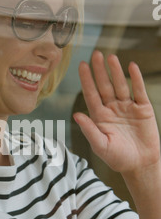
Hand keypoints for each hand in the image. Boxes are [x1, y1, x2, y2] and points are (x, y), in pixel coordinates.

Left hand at [73, 50, 159, 174]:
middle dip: (100, 71)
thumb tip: (76, 115)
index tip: (81, 65)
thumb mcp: (101, 146)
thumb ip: (89, 130)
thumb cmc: (118, 158)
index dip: (87, 80)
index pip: (91, 94)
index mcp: (100, 117)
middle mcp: (112, 109)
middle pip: (105, 86)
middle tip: (96, 54)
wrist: (140, 165)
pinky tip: (131, 67)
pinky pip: (139, 91)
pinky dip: (136, 79)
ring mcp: (127, 107)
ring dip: (116, 72)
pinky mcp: (143, 109)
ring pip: (120, 85)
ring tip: (111, 57)